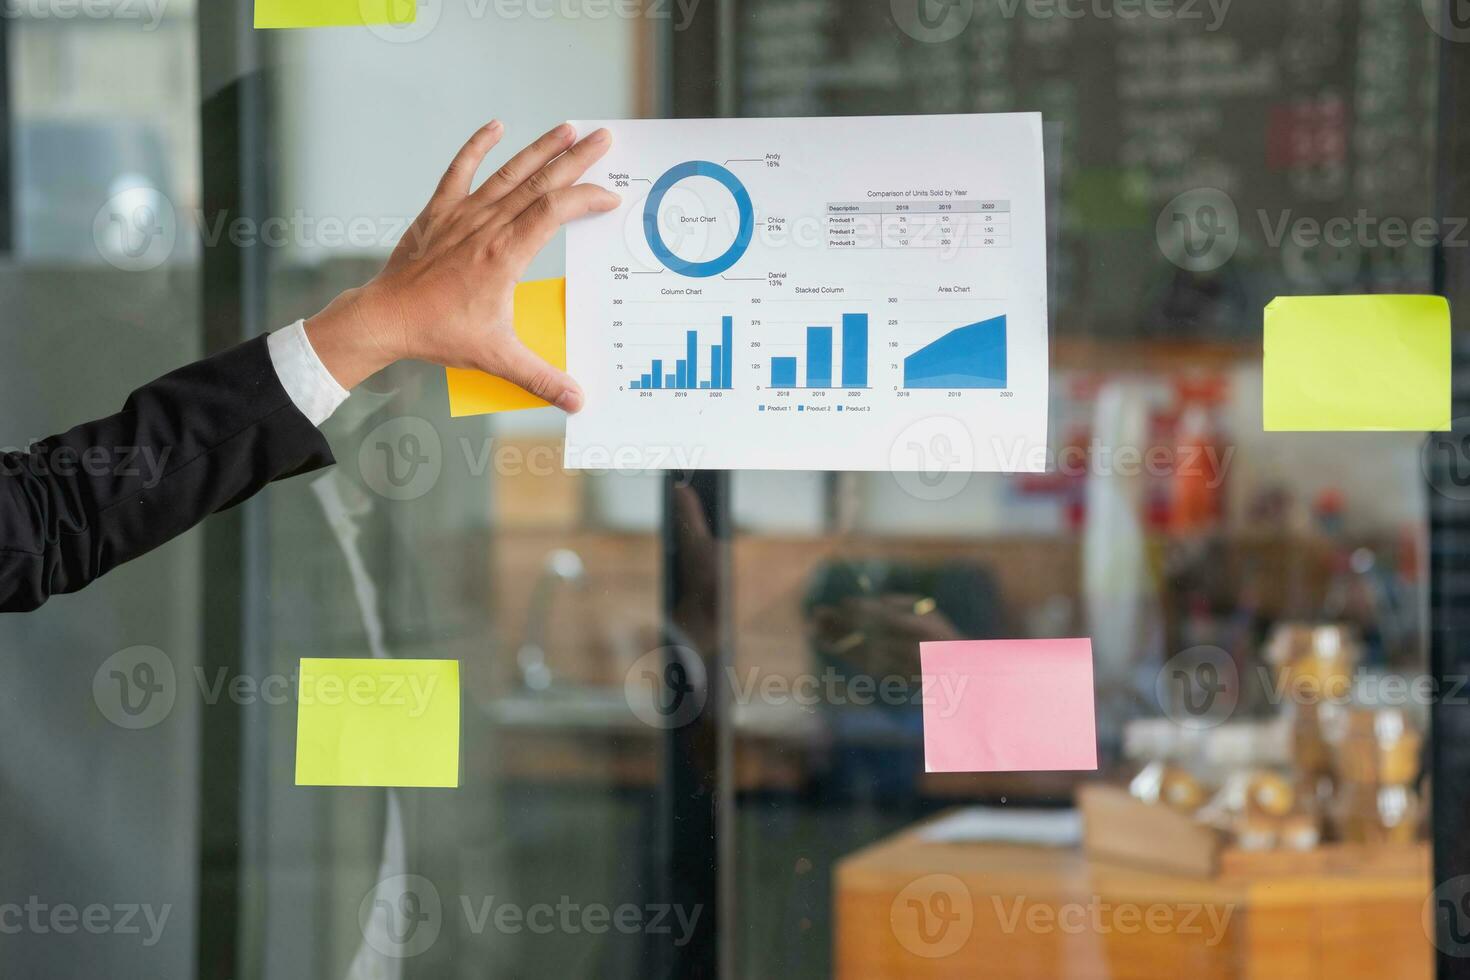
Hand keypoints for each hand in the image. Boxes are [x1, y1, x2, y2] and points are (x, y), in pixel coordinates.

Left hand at [304, 120, 619, 411]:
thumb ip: (540, 378)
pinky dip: (477, 147)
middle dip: (575, 158)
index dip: (585, 198)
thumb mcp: (496, 357)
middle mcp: (485, 227)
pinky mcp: (439, 212)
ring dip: (540, 148)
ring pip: (508, 173)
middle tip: (604, 138)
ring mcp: (461, 215)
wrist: (385, 318)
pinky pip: (460, 171)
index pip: (553, 213)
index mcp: (504, 256)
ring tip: (569, 128)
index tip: (609, 197)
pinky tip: (496, 126)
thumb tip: (577, 401)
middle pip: (538, 183)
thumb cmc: (439, 333)